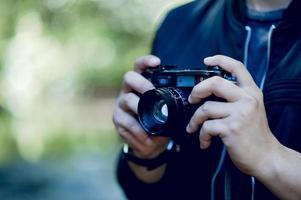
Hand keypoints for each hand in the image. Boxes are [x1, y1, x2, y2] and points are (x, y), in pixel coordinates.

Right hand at [113, 55, 168, 158]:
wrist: (148, 143)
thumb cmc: (158, 121)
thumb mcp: (166, 110)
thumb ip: (171, 102)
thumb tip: (189, 97)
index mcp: (140, 84)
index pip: (139, 66)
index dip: (146, 61)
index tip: (156, 61)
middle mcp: (128, 90)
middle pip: (129, 77)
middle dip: (142, 83)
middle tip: (152, 92)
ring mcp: (121, 104)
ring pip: (127, 99)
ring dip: (142, 110)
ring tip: (153, 123)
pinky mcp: (118, 119)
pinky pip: (127, 122)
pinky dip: (139, 131)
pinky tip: (147, 138)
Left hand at [186, 55, 279, 174]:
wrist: (266, 156)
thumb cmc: (254, 134)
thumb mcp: (251, 109)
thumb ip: (236, 98)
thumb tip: (210, 92)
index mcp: (252, 92)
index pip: (237, 67)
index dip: (220, 59)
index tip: (206, 60)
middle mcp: (247, 99)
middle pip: (214, 82)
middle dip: (197, 90)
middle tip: (192, 99)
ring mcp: (240, 113)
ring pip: (205, 108)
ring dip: (195, 120)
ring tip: (194, 128)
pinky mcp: (231, 128)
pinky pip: (206, 127)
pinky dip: (201, 135)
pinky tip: (204, 141)